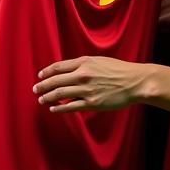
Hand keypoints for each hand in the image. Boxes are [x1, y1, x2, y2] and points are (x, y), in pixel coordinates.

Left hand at [33, 56, 148, 112]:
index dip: (47, 72)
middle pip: (56, 80)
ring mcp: (87, 90)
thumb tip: (68, 72)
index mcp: (84, 62)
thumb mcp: (99, 61)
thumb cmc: (118, 70)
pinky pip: (71, 107)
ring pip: (60, 94)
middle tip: (35, 89)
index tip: (40, 76)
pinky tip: (54, 109)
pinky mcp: (92, 103)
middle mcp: (83, 75)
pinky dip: (60, 108)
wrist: (134, 82)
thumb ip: (83, 65)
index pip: (59, 67)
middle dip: (43, 86)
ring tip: (41, 99)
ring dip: (48, 97)